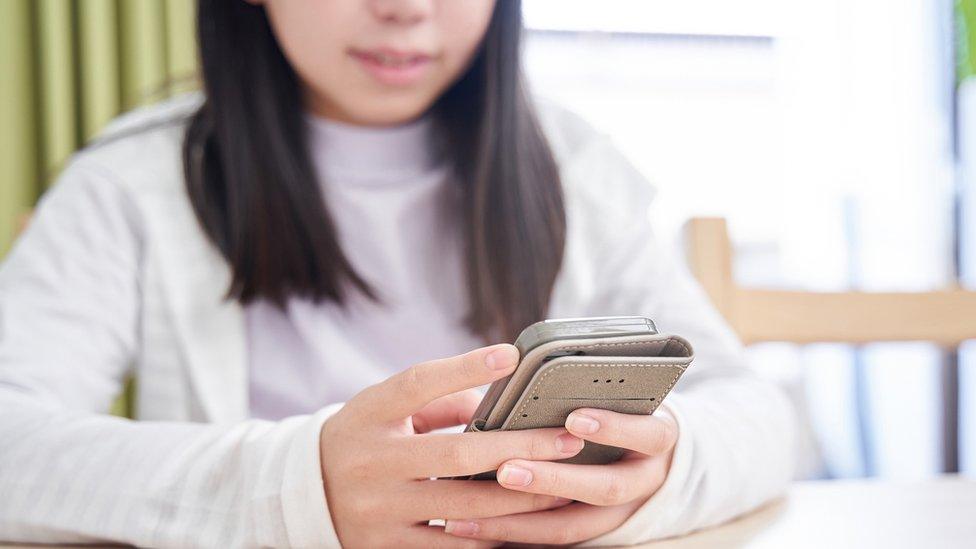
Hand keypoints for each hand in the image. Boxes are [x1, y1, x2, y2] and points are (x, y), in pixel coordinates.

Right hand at [319, 343, 584, 547]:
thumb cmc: (364, 437)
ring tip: (562, 486)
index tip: (511, 355)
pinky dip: (491, 537)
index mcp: (369, 414)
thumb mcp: (385, 407)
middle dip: (520, 448)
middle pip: (456, 454)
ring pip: (463, 509)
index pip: (418, 383)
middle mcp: (371, 462)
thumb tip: (498, 402)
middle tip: (568, 440)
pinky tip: (525, 526)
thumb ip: (439, 400)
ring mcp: (378, 510)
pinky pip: (450, 548)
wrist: (307, 493)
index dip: (464, 367)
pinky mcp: (386, 548)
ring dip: (520, 499)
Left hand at [444, 407, 678, 544]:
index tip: (574, 418)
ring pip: (573, 527)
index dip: (613, 427)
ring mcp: (621, 514)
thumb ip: (595, 390)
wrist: (651, 457)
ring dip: (520, 522)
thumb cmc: (626, 410)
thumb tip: (531, 372)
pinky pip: (552, 540)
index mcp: (657, 437)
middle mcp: (645, 480)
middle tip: (507, 471)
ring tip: (470, 514)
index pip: (646, 433)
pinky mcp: (593, 534)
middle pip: (606, 488)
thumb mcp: (626, 396)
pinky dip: (513, 536)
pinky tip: (473, 528)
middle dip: (554, 480)